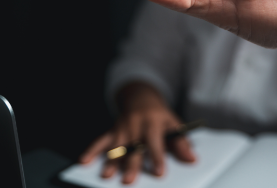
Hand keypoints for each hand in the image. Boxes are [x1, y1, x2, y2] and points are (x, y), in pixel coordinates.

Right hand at [79, 82, 194, 184]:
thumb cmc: (159, 115)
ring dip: (111, 160)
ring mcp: (122, 127)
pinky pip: (101, 140)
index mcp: (153, 122)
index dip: (157, 156)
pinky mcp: (112, 130)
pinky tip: (84, 160)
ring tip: (107, 175)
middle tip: (129, 181)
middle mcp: (136, 124)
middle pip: (134, 145)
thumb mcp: (173, 124)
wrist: (141, 97)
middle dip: (131, 163)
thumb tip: (192, 159)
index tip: (159, 172)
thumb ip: (181, 142)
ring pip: (116, 145)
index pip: (155, 141)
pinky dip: (92, 149)